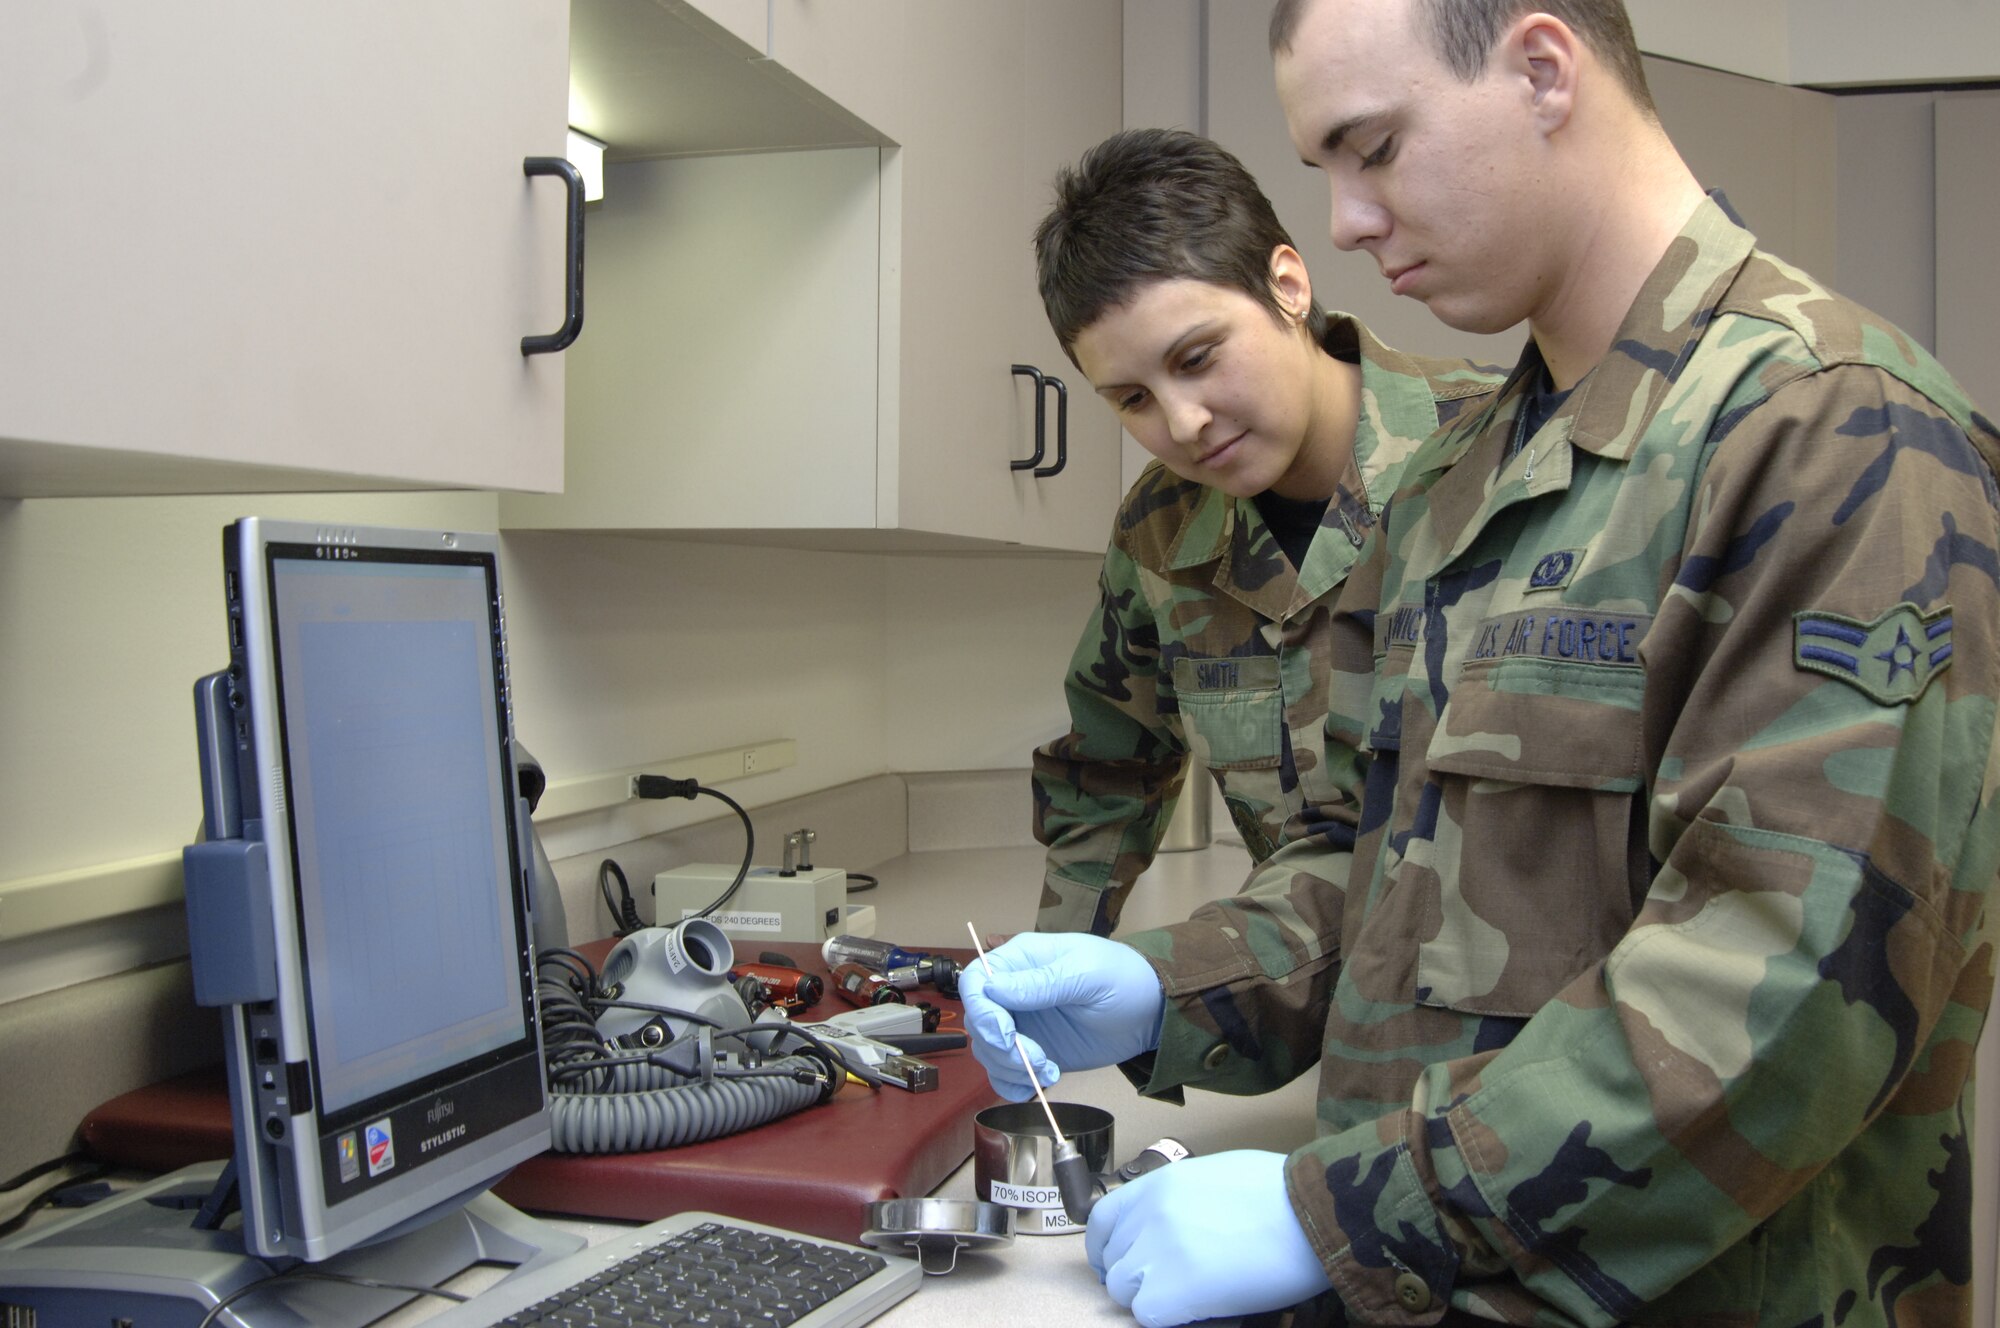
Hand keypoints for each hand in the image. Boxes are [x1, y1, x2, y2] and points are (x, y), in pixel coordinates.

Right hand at [956, 933, 1163, 1100]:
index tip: (1006, 1034)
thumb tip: (993, 988)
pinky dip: (1012, 1084)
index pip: (976, 982)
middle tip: (1036, 1058)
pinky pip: (1005, 1072)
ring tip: (1049, 1071)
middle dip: (1001, 1047)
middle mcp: (1014, 992)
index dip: (982, 1011)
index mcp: (1021, 961)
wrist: (1151, 1012)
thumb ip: (1041, 983)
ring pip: (988, 1050)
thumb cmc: (1124, 978)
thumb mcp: (1086, 974)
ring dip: (1010, 1069)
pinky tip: (1035, 1086)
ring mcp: (1023, 1023)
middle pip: (979, 1021)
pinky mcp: (1034, 1051)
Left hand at [1086, 1150, 1331, 1326]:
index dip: (1104, 1247)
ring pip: (1124, 1290)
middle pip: (1114, 1259)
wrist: (1311, 1215)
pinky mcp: (1173, 1291)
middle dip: (1134, 1274)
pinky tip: (1196, 1308)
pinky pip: (1146, 1314)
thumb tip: (1168, 1224)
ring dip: (1151, 1296)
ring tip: (1188, 1294)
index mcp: (1159, 1185)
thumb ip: (1178, 1199)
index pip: (1102, 1220)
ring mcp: (1157, 1253)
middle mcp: (1149, 1216)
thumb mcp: (1213, 1176)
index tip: (1114, 1261)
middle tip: (1165, 1284)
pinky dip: (1166, 1316)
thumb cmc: (1280, 1193)